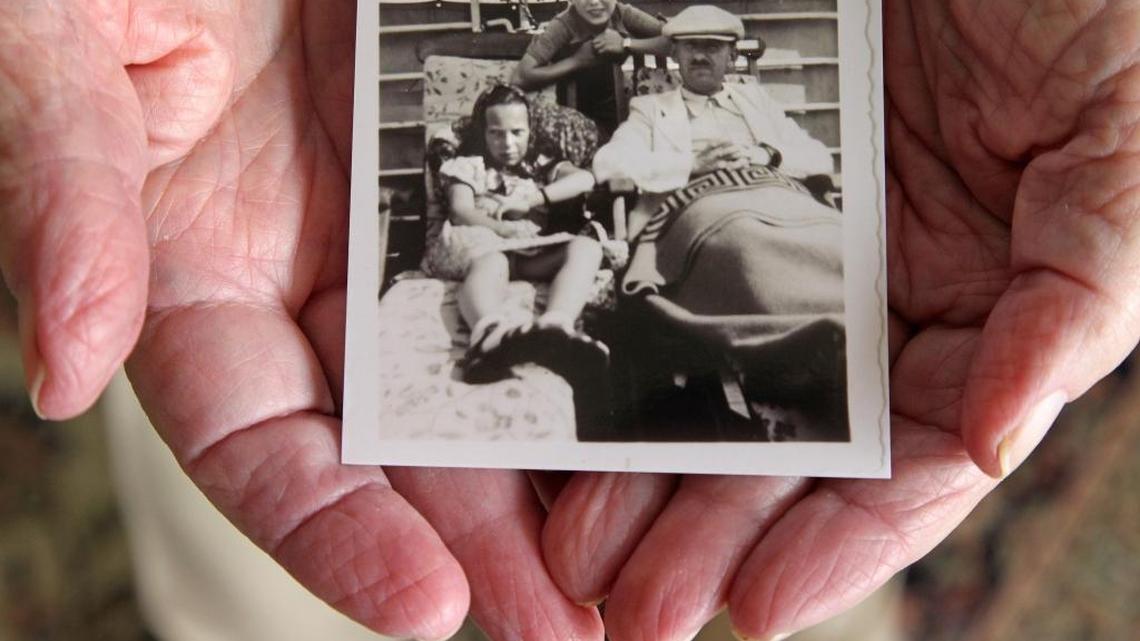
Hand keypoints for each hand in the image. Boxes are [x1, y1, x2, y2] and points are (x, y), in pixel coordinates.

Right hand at [0, 3, 600, 640]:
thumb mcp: (56, 56)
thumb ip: (62, 200)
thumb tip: (59, 367)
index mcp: (191, 273)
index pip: (258, 446)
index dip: (331, 534)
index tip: (424, 606)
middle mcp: (301, 272)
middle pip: (392, 440)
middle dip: (475, 542)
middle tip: (566, 628)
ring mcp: (390, 227)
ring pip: (478, 371)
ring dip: (547, 469)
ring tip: (633, 557)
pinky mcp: (464, 170)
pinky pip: (535, 263)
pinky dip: (582, 332)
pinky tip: (644, 398)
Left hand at [538, 2, 1139, 639]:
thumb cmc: (1085, 11)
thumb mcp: (1122, 145)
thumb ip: (1081, 293)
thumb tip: (1000, 432)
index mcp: (990, 318)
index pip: (914, 465)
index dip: (843, 542)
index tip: (760, 604)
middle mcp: (888, 305)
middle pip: (797, 449)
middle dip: (717, 534)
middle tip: (632, 605)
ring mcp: (810, 254)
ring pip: (724, 386)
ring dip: (656, 475)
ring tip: (580, 548)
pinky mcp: (746, 197)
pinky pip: (679, 288)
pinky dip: (640, 355)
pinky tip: (585, 419)